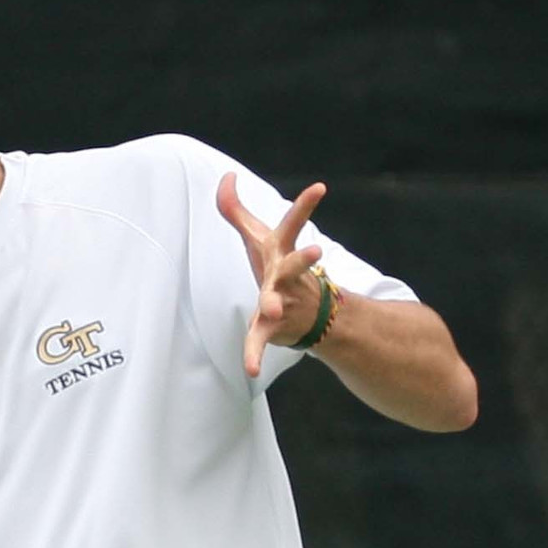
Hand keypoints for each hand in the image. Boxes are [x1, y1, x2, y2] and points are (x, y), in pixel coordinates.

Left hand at [217, 173, 329, 377]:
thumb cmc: (277, 269)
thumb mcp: (257, 238)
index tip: (320, 188)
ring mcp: (280, 301)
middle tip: (318, 251)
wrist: (306, 315)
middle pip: (295, 264)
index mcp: (282, 251)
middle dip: (304, 259)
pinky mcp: (269, 327)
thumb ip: (237, 209)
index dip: (305, 206)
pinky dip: (253, 355)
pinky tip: (250, 370)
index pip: (294, 224)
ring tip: (273, 311)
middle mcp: (286, 275)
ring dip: (274, 305)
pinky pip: (258, 341)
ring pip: (276, 303)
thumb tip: (226, 176)